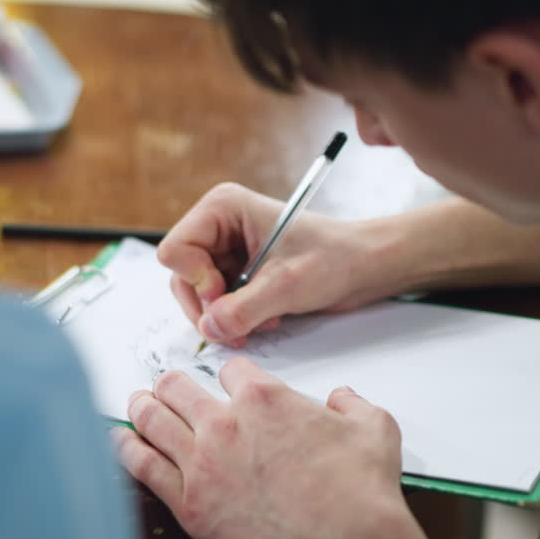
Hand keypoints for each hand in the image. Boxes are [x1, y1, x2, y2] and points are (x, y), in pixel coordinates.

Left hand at [112, 357, 406, 538]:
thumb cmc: (361, 490)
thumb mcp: (374, 428)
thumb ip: (353, 404)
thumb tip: (342, 398)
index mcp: (264, 398)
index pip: (231, 370)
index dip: (231, 377)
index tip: (229, 385)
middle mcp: (225, 422)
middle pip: (177, 386)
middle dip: (171, 384)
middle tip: (166, 388)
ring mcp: (202, 463)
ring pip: (152, 419)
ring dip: (141, 407)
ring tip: (136, 404)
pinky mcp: (189, 504)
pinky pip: (143, 466)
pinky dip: (127, 449)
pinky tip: (119, 442)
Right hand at [158, 183, 403, 346]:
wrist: (364, 268)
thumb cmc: (334, 257)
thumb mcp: (287, 284)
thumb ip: (243, 308)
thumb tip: (209, 329)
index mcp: (222, 208)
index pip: (175, 250)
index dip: (195, 280)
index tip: (224, 295)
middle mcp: (218, 227)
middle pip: (181, 277)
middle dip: (208, 306)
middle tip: (239, 324)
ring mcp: (225, 252)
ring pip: (196, 296)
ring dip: (224, 318)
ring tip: (259, 323)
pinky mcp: (236, 274)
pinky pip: (216, 306)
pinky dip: (235, 320)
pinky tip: (266, 319)